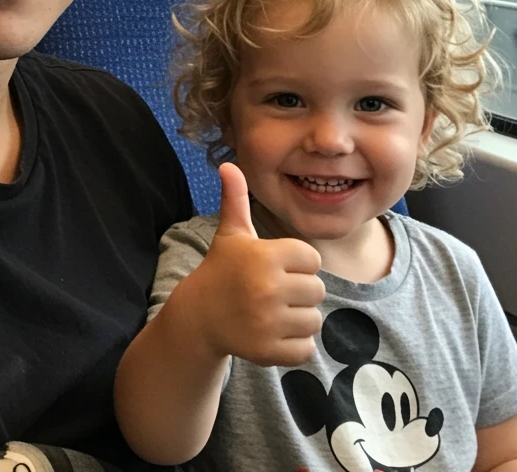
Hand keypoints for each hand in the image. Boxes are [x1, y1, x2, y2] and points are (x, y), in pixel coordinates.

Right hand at [182, 163, 323, 367]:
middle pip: (317, 290)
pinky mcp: (269, 351)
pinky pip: (306, 348)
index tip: (275, 266)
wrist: (199, 316)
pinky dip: (295, 344)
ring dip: (299, 317)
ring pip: (314, 320)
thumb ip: (236, 199)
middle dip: (300, 291)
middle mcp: (268, 288)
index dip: (297, 262)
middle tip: (275, 291)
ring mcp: (269, 322)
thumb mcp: (231, 233)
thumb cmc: (222, 269)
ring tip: (275, 311)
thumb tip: (228, 164)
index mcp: (265, 256)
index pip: (312, 259)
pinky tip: (274, 332)